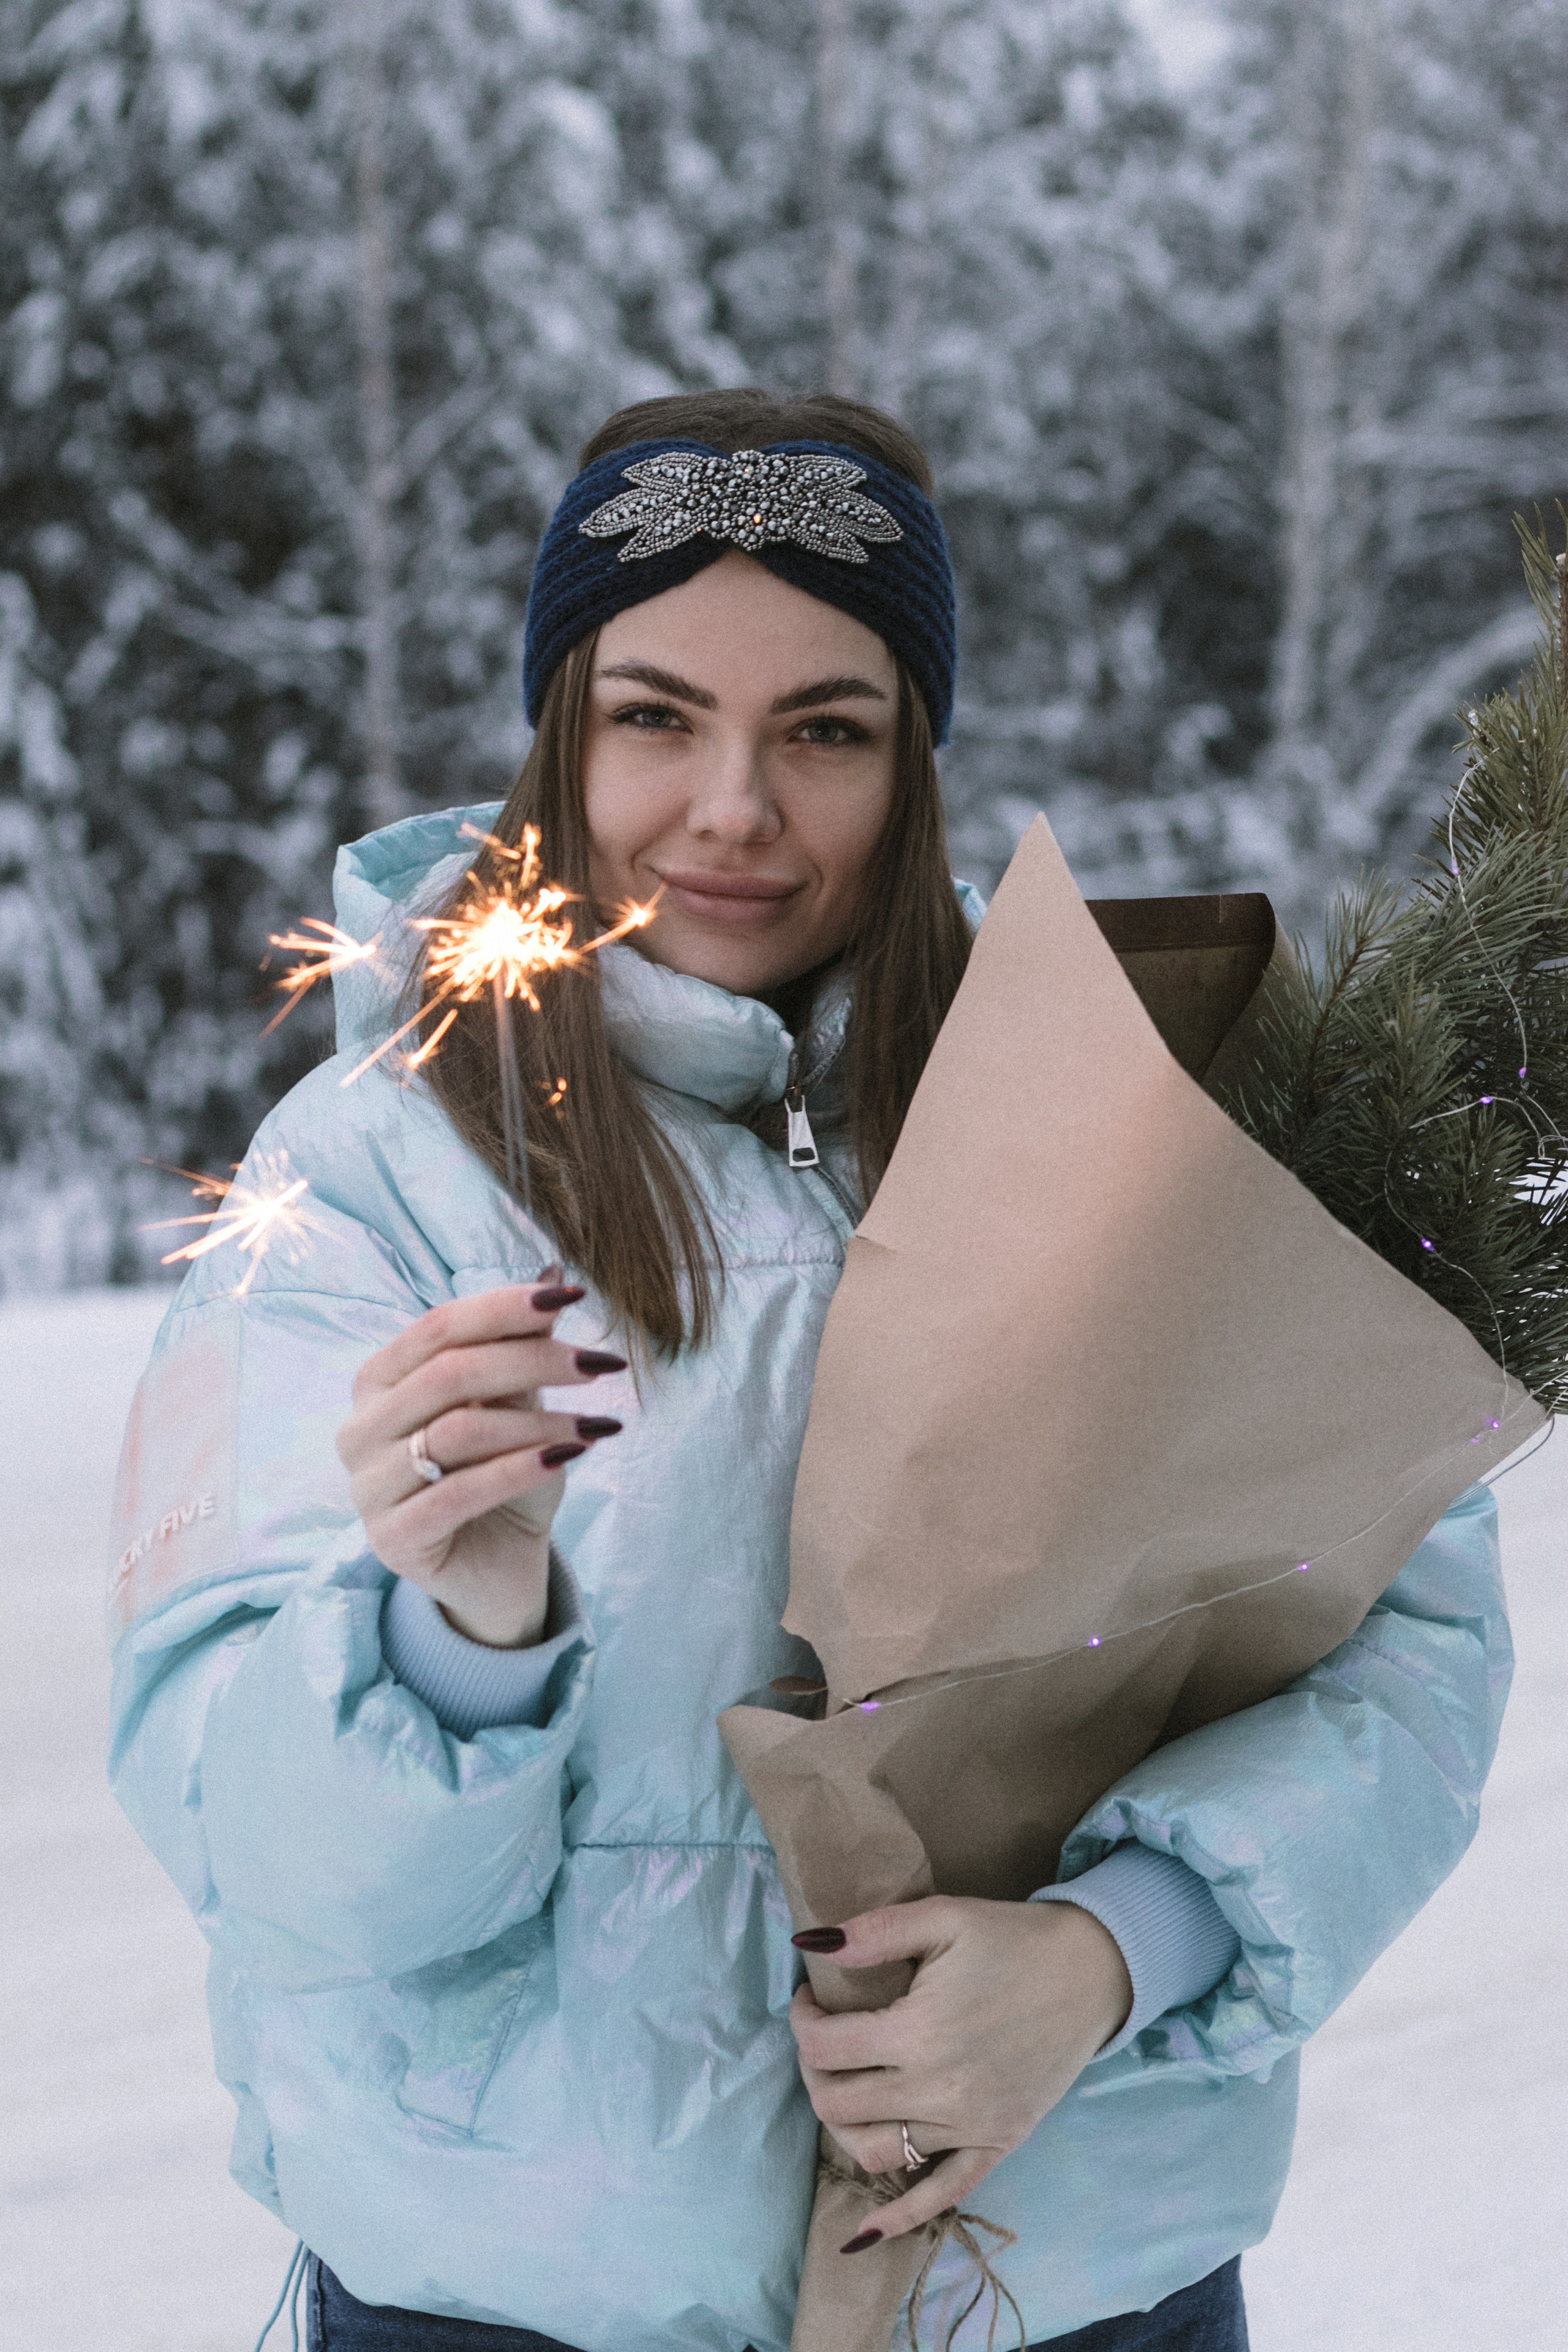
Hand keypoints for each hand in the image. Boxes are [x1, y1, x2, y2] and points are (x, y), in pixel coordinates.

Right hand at [335, 1280, 624, 1646]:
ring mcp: (367, 1488)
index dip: (505, 1307)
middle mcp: (360, 1429)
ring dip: (540, 1422)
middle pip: (449, 1374)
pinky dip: (520, 1469)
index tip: (574, 1297)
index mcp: (379, 1381)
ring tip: (598, 1423)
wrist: (497, 1566)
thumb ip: (521, 1345)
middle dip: (533, 1360)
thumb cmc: (502, 1475)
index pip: (439, 1327)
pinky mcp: (391, 1540)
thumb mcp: (517, 1405)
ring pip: (457, 1432)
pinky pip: (460, 1493)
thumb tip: (553, 1273)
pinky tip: (570, 1456)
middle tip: (601, 1362)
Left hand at [789, 1896, 1131, 2241]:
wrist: (1092, 1971)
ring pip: (873, 2152)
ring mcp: (969, 2126)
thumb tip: (809, 1945)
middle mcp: (939, 2089)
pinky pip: (941, 2196)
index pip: (824, 2048)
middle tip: (823, 2038)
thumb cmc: (1012, 1939)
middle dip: (813, 2069)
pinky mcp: (997, 2145)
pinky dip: (898, 2218)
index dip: (802, 2021)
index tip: (810, 1998)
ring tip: (843, 2087)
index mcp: (919, 2031)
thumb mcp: (942, 1916)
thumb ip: (874, 1932)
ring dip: (841, 2124)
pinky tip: (864, 2234)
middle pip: (837, 2104)